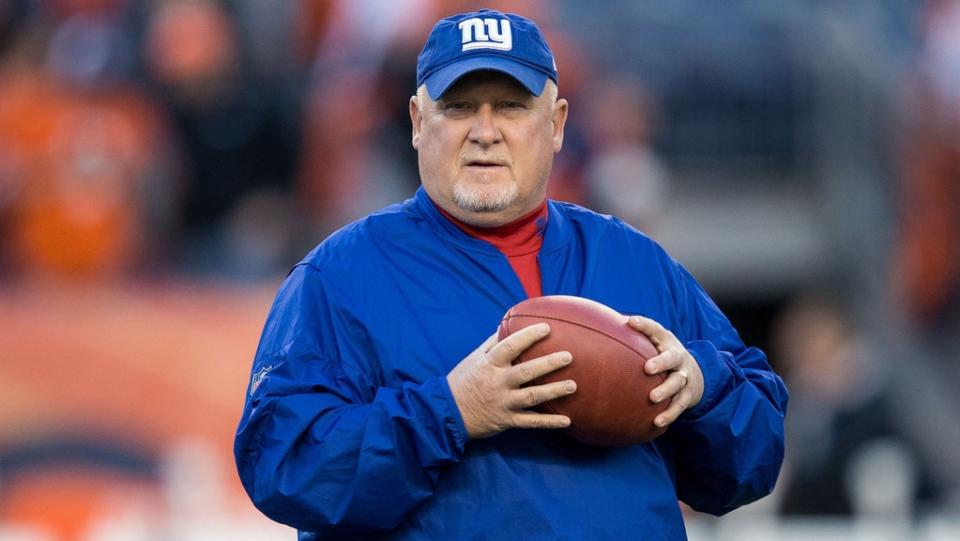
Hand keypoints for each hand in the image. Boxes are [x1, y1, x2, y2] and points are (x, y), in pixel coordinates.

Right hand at [447, 323, 576, 438]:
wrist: (447, 413)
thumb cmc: (462, 381)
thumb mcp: (473, 359)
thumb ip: (492, 344)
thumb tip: (507, 325)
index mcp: (489, 364)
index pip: (510, 346)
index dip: (529, 336)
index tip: (547, 328)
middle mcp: (497, 383)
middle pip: (527, 371)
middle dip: (549, 364)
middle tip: (568, 356)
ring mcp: (503, 403)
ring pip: (532, 397)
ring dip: (554, 391)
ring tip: (573, 386)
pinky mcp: (506, 421)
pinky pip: (530, 422)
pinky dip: (549, 422)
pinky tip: (567, 421)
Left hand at [628, 316, 703, 427]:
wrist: (696, 375)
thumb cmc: (664, 355)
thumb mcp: (655, 342)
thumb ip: (633, 337)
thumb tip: (600, 324)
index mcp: (667, 342)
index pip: (656, 330)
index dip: (644, 325)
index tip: (630, 322)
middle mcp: (678, 358)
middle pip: (672, 358)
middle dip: (661, 363)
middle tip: (647, 369)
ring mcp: (684, 377)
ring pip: (677, 383)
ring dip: (665, 390)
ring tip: (653, 398)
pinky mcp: (687, 395)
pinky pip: (679, 405)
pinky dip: (669, 414)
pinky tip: (657, 421)